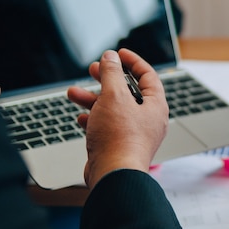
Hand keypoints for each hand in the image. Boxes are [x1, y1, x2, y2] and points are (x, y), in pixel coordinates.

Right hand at [67, 48, 168, 189]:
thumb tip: (111, 57)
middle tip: (93, 70)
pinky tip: (81, 118)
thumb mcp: (114, 96)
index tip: (118, 53)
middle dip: (108, 79)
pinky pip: (107, 127)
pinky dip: (94, 120)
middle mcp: (148, 120)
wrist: (113, 175)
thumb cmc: (119, 138)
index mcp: (155, 106)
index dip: (133, 61)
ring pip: (113, 109)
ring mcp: (134, 134)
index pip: (148, 76)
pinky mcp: (119, 147)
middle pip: (128, 91)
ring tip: (73, 93)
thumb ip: (112, 73)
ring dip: (93, 99)